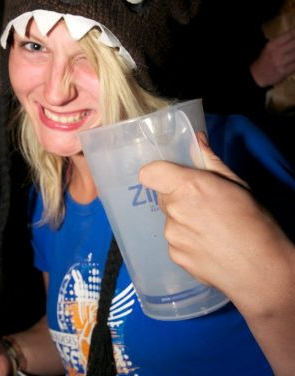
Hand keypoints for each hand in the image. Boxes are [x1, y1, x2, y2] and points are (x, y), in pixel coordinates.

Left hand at [138, 132, 292, 307]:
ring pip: (170, 219)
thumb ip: (210, 160)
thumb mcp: (237, 184)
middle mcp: (175, 211)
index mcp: (188, 187)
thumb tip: (197, 140)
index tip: (170, 177)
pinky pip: (174, 241)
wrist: (263, 271)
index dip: (158, 173)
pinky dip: (187, 241)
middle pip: (163, 196)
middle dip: (178, 197)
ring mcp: (172, 236)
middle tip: (204, 205)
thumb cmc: (255, 223)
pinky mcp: (175, 256)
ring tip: (211, 229)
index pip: (149, 174)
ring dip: (183, 220)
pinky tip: (208, 246)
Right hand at [250, 27, 294, 86]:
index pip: (290, 34)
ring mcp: (280, 62)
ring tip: (293, 53)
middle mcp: (276, 52)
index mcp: (272, 44)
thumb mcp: (270, 48)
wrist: (257, 76)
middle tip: (294, 46)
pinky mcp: (284, 71)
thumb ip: (283, 41)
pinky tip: (294, 60)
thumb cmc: (265, 60)